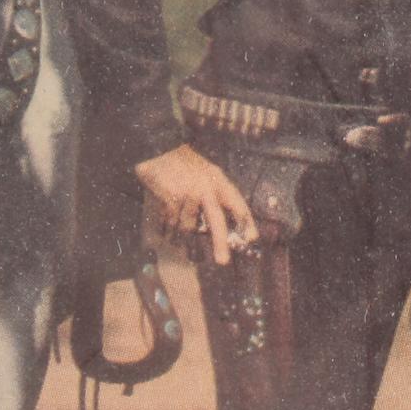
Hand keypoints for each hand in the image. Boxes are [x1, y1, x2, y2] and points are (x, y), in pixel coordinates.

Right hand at [136, 142, 260, 264]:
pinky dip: (168, 227)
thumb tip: (217, 228)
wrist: (159, 147)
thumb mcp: (206, 173)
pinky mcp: (172, 197)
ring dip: (181, 233)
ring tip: (175, 232)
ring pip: (188, 226)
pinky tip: (165, 226)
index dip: (246, 222)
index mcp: (219, 180)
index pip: (238, 204)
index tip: (252, 238)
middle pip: (217, 221)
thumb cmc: (183, 164)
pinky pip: (172, 222)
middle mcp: (206, 187)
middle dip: (220, 243)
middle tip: (223, 262)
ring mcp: (188, 192)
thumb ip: (215, 195)